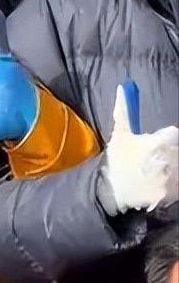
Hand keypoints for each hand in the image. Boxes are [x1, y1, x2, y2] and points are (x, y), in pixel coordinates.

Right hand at [98, 80, 178, 215]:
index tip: (151, 147)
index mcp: (158, 142)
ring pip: (178, 165)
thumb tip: (122, 88)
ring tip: (153, 172)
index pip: (173, 133)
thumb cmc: (117, 163)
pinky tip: (158, 183)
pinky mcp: (172, 192)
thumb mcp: (120, 135)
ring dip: (170, 166)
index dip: (163, 139)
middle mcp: (168, 158)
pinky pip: (178, 184)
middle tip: (151, 161)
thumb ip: (123, 111)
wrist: (110, 194)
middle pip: (177, 149)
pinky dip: (172, 183)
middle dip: (167, 153)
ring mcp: (171, 177)